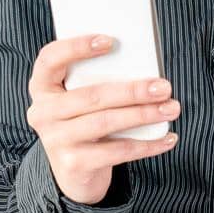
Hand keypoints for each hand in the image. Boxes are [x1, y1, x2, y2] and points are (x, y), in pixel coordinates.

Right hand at [27, 32, 180, 204]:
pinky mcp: (74, 164)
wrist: (74, 171)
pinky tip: (168, 138)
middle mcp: (44, 112)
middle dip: (132, 90)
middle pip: (91, 95)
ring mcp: (56, 140)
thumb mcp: (80, 97)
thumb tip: (144, 67)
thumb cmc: (84, 120)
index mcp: (42, 86)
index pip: (50, 59)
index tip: (109, 41)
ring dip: (143, 114)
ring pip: (106, 122)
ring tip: (171, 108)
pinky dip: (148, 144)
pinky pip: (117, 151)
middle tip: (163, 86)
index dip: (76, 47)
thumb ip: (97, 80)